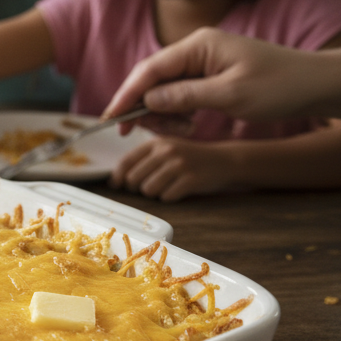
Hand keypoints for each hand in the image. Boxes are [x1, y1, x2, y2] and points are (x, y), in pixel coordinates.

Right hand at [105, 28, 315, 129]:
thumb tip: (148, 101)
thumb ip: (185, 97)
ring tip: (184, 130)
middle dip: (145, 108)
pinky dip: (177, 113)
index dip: (126, 95)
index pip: (150, 70)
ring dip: (164, 114)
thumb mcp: (230, 95)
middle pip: (152, 79)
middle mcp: (197, 49)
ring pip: (163, 90)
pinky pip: (179, 94)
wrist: (316, 85)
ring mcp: (202, 61)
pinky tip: (190, 125)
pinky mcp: (208, 75)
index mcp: (199, 45)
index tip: (111, 119)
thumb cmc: (281, 86)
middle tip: (150, 133)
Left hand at [110, 135, 237, 201]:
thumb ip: (143, 159)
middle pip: (134, 179)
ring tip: (167, 186)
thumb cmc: (189, 157)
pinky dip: (170, 197)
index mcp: (156, 142)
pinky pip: (166, 197)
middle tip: (149, 186)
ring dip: (155, 193)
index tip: (117, 185)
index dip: (118, 177)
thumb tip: (117, 179)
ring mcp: (179, 165)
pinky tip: (179, 189)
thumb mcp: (166, 148)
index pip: (126, 162)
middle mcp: (166, 151)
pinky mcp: (190, 180)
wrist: (224, 160)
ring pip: (148, 190)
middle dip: (138, 187)